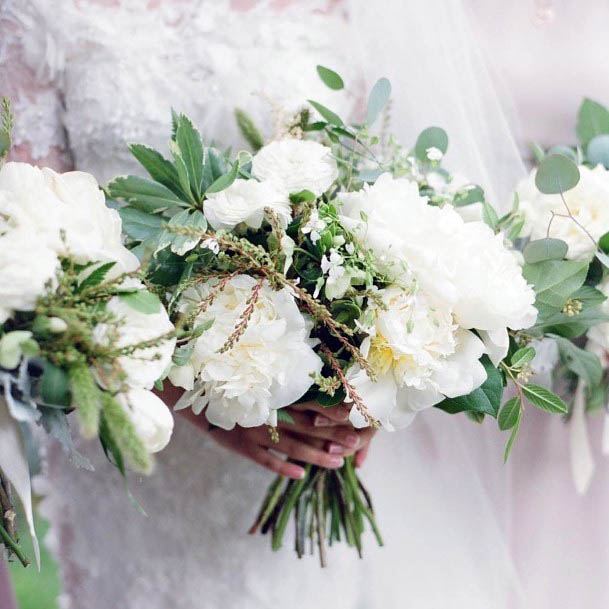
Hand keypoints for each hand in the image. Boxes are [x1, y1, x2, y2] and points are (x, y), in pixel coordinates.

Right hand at [161, 385, 374, 478]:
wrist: (195, 391)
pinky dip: (282, 467)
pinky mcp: (241, 446)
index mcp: (275, 394)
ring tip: (337, 462)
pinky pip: (265, 460)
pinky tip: (300, 474)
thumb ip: (282, 382)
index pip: (310, 404)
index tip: (354, 417)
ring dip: (315, 455)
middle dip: (332, 436)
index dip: (332, 412)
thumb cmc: (233, 382)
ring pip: (291, 446)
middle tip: (355, 443)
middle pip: (307, 427)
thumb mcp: (258, 378)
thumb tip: (312, 381)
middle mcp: (267, 412)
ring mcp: (254, 431)